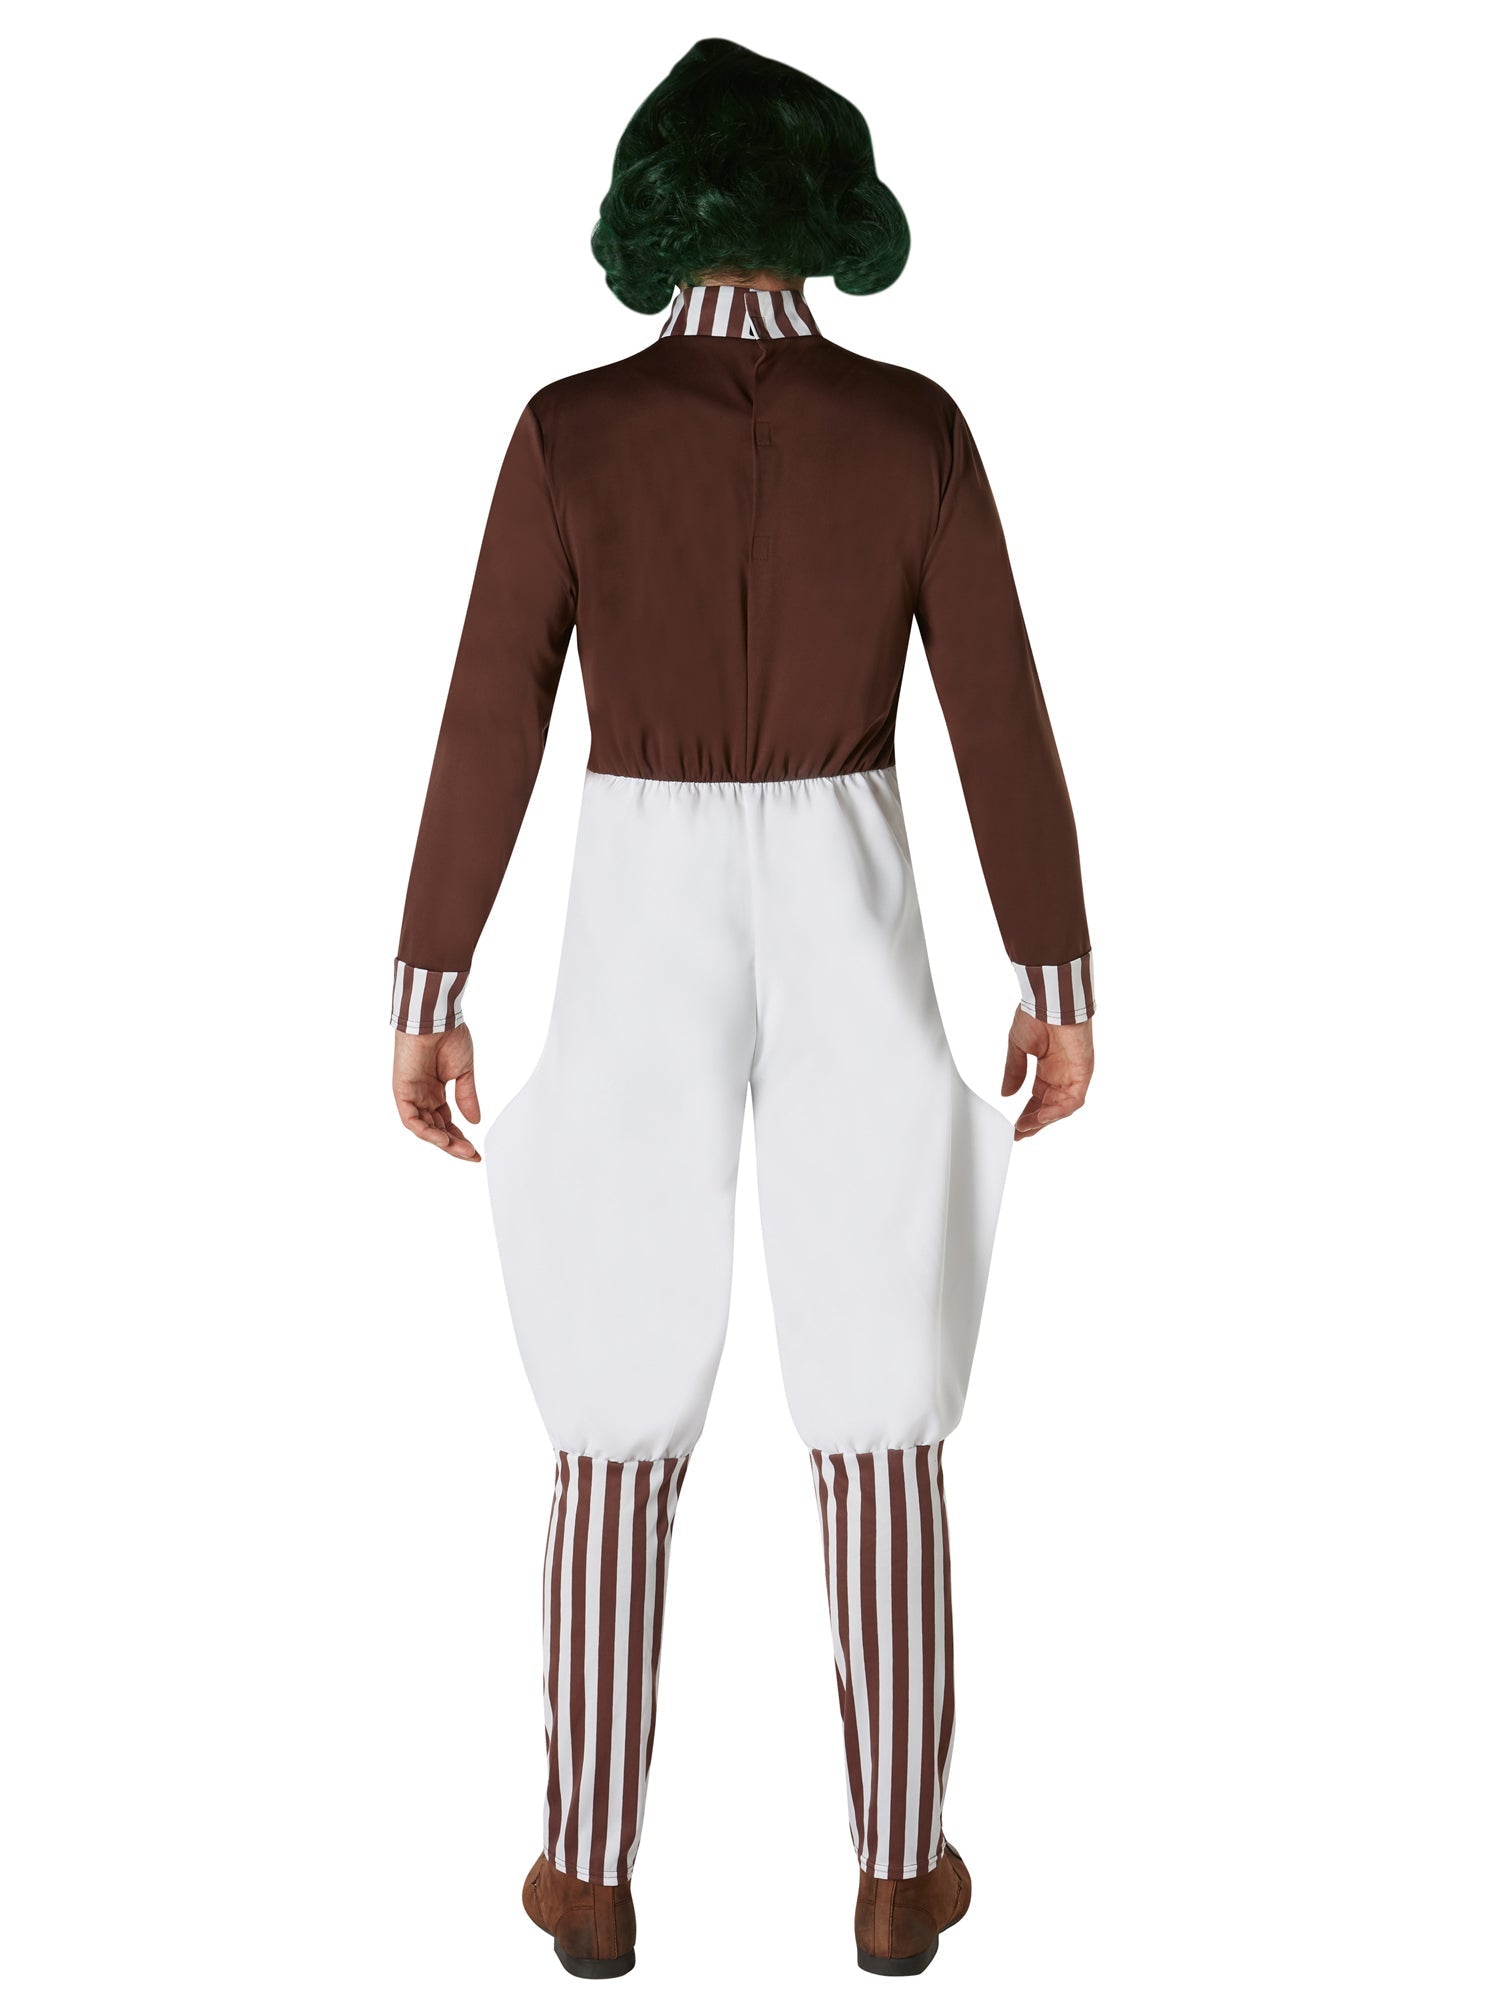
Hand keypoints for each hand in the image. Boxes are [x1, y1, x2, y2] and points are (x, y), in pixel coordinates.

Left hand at [393, 1023, 482, 1161]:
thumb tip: (475, 1121)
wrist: (436, 1019)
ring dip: (442, 1141)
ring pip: (424, 1128)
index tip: (475, 1151)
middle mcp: (422, 1096)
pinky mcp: (402, 1092)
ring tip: (461, 1149)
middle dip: (454, 1144)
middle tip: (471, 1154)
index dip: (461, 1137)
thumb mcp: (463, 1073)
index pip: (447, 1121)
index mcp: (436, 1091)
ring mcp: (412, 1095)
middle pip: (437, 1128)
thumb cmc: (449, 1037)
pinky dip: (425, 1131)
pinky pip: (411, 1119)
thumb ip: (467, 1097)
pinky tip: (442, 1138)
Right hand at [1002, 1007, 1093, 1139]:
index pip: (1038, 1099)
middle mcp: (1062, 1074)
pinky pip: (1073, 1100)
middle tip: (1019, 1132)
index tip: (1014, 1127)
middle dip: (1034, 1122)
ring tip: (1026, 1126)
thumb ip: (1014, 1072)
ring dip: (1044, 1119)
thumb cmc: (1036, 1015)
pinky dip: (1058, 1111)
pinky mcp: (1083, 1073)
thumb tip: (1006, 1094)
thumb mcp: (1018, 1048)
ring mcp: (1074, 1074)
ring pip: (1062, 1107)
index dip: (1027, 1114)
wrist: (1050, 1000)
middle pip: (1050, 1107)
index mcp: (1048, 1069)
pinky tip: (1041, 1116)